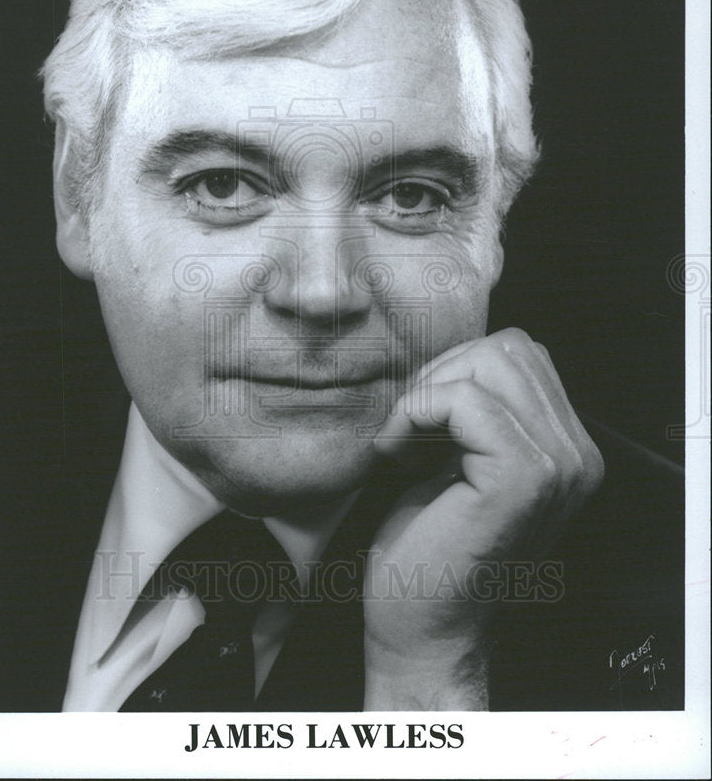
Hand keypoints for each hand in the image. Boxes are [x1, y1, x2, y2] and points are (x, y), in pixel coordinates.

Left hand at [362, 327, 603, 708]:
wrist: (421, 628)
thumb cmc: (429, 546)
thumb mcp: (462, 459)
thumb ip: (479, 406)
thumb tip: (455, 352)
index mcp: (568, 448)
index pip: (521, 353)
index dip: (457, 370)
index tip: (421, 421)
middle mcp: (577, 455)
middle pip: (509, 347)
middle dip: (443, 375)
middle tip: (409, 430)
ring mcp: (558, 466)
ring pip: (491, 362)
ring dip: (429, 394)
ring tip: (407, 443)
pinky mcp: (523, 479)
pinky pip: (465, 400)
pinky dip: (417, 413)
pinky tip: (398, 455)